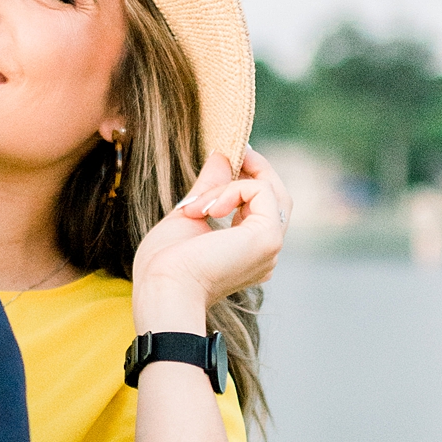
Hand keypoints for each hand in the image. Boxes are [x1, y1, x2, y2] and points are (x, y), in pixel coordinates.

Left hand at [129, 146, 292, 328]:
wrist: (164, 289)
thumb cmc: (165, 265)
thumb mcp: (188, 216)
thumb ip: (209, 187)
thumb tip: (221, 155)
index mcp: (248, 253)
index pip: (263, 207)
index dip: (250, 178)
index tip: (229, 158)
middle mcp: (266, 252)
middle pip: (278, 196)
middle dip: (255, 169)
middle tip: (232, 152)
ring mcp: (271, 246)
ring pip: (270, 191)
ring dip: (229, 185)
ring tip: (197, 203)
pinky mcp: (268, 238)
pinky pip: (261, 192)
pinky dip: (232, 190)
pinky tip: (208, 210)